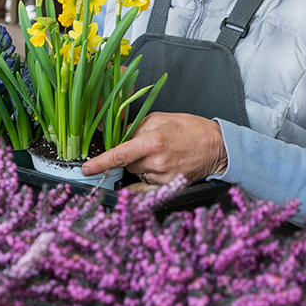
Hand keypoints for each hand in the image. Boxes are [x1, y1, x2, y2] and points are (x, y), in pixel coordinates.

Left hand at [81, 112, 227, 186]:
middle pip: (127, 165)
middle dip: (128, 156)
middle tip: (143, 146)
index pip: (119, 155)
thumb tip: (119, 137)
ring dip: (139, 166)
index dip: (100, 163)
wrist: (218, 147)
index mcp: (152, 142)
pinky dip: (143, 180)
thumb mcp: (160, 118)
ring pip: (137, 174)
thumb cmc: (191, 128)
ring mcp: (164, 176)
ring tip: (157, 154)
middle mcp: (157, 162)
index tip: (87, 169)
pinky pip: (147, 186)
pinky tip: (148, 174)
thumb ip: (136, 128)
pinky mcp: (170, 186)